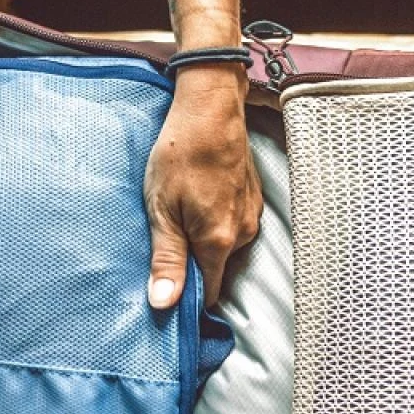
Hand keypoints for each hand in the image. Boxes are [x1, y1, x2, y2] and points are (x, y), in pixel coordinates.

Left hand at [144, 65, 262, 308]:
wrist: (211, 109)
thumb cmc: (180, 154)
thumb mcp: (161, 209)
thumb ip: (167, 259)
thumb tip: (164, 304)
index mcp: (219, 241)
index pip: (207, 293)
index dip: (185, 299)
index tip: (164, 296)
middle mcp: (242, 234)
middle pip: (216, 270)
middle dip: (191, 269)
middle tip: (162, 248)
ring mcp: (250, 215)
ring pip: (224, 247)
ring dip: (202, 243)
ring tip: (177, 220)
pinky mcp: (251, 198)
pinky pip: (231, 226)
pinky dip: (213, 223)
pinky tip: (195, 203)